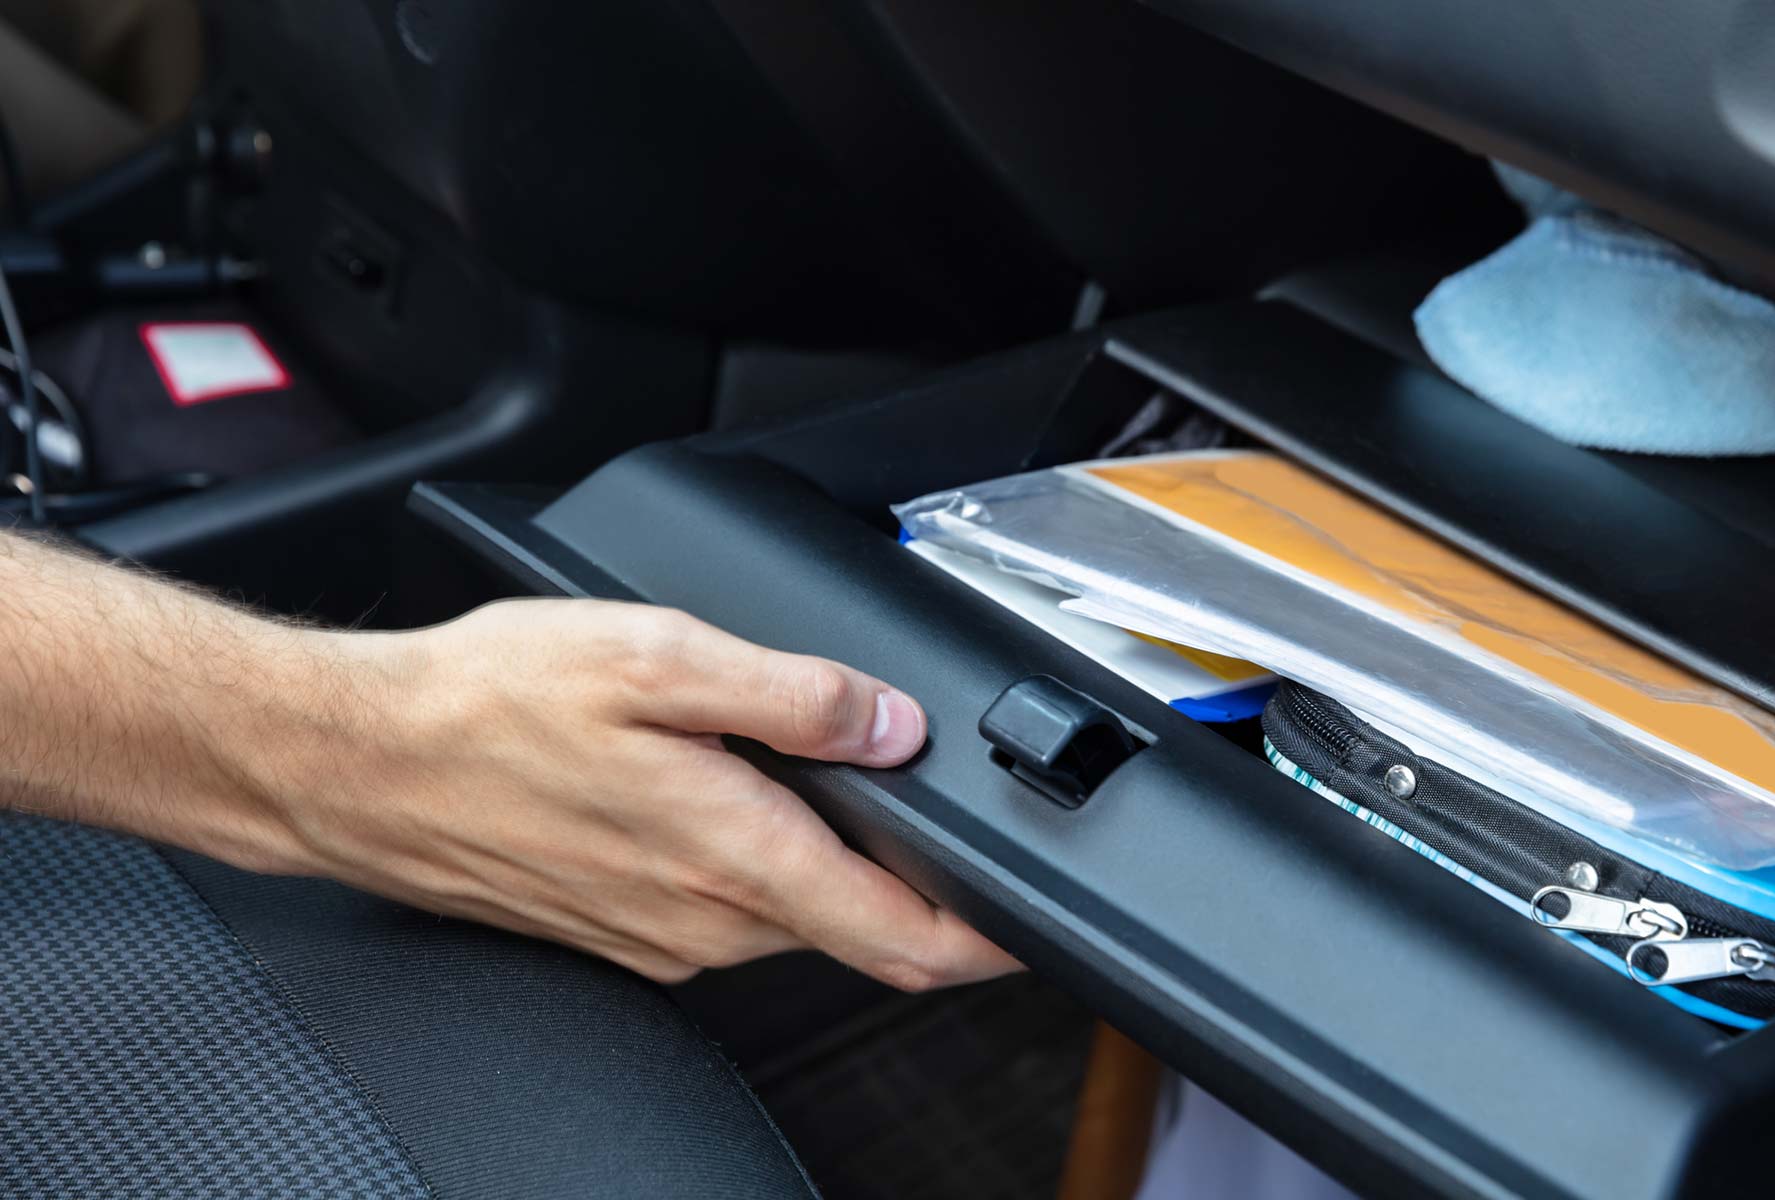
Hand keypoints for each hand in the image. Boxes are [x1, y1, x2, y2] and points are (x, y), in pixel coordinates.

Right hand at [278, 599, 1019, 990]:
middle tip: (917, 805)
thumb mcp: (658, 656)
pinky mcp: (619, 932)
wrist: (357, 762)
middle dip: (907, 882)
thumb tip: (890, 721)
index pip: (905, 939)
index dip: (988, 936)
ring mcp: (660, 936)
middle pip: (854, 929)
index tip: (1031, 917)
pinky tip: (718, 799)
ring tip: (812, 783)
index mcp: (736, 854)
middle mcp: (705, 919)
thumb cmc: (487, 705)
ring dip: (823, 867)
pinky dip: (754, 870)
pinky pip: (721, 914)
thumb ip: (792, 694)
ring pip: (787, 919)